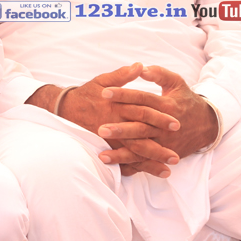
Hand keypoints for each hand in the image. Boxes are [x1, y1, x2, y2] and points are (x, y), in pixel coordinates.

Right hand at [28, 64, 180, 176]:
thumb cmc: (87, 94)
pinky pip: (121, 161)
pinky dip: (134, 168)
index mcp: (117, 106)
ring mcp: (109, 139)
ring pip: (132, 153)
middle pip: (140, 137)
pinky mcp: (104, 147)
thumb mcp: (103, 80)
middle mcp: (114, 124)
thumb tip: (139, 66)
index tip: (177, 124)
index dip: (159, 118)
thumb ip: (122, 75)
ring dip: (150, 162)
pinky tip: (147, 174)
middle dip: (158, 147)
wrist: (64, 108)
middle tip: (176, 155)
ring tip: (168, 169)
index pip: (142, 112)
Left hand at [99, 65, 218, 160]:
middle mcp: (165, 126)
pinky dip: (132, 165)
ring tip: (102, 155)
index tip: (104, 93)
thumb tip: (141, 67)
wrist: (207, 124)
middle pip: (141, 127)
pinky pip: (147, 162)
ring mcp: (166, 142)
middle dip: (121, 129)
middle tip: (100, 129)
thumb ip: (159, 74)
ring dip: (123, 153)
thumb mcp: (176, 83)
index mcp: (166, 105)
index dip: (124, 95)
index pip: (142, 99)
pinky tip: (116, 167)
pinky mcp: (165, 154)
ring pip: (142, 149)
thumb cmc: (185, 100)